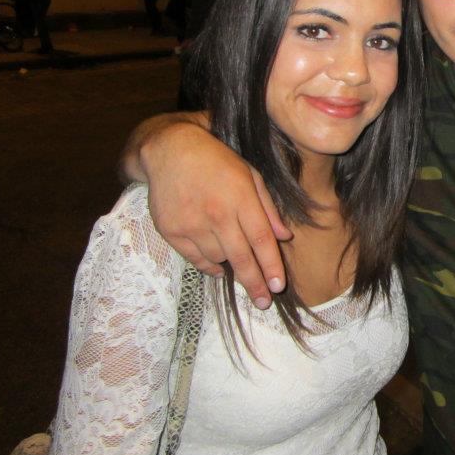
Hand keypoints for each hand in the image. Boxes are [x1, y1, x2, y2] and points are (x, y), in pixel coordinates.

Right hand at [141, 122, 290, 308]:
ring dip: (231, 265)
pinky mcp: (172, 231)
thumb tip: (284, 237)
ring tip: (237, 262)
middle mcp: (217, 213)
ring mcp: (192, 224)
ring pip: (218, 259)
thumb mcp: (250, 175)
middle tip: (264, 303)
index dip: (271, 266)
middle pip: (241, 257)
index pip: (261, 240)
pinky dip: (209, 266)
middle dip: (255, 284)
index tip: (279, 287)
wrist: (170, 151)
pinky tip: (218, 266)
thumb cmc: (217, 161)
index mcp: (241, 197)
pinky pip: (196, 259)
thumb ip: (268, 208)